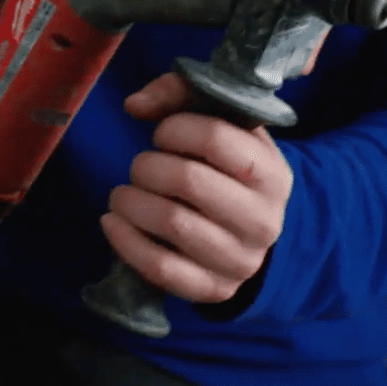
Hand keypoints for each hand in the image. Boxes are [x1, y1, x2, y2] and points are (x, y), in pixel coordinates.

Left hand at [100, 73, 296, 304]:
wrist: (250, 234)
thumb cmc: (226, 171)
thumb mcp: (222, 127)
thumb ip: (180, 95)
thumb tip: (135, 104)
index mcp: (273, 173)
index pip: (216, 138)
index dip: (175, 129)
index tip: (162, 135)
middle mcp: (264, 219)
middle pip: (188, 180)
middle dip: (147, 167)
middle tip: (140, 167)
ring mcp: (240, 260)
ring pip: (172, 223)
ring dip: (131, 202)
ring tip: (123, 194)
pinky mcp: (213, 289)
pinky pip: (160, 267)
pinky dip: (125, 241)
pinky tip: (113, 222)